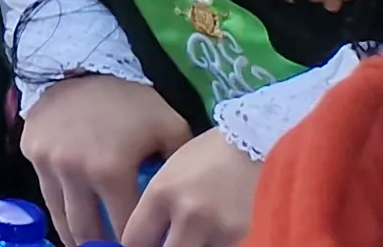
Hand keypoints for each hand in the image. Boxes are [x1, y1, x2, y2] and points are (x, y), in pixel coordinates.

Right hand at [22, 72, 194, 244]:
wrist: (83, 65)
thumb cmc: (131, 102)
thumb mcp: (170, 129)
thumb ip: (179, 169)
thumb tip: (186, 203)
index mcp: (110, 170)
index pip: (124, 228)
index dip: (136, 245)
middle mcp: (73, 172)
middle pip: (86, 231)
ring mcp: (47, 163)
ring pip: (60, 216)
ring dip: (76, 237)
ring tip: (90, 245)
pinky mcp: (31, 153)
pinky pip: (46, 190)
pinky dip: (60, 207)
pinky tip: (74, 213)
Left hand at [122, 127, 252, 246]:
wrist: (249, 146)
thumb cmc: (202, 156)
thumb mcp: (165, 175)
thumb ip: (152, 207)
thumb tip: (142, 238)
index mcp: (161, 193)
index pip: (135, 239)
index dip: (133, 245)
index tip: (138, 242)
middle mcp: (188, 212)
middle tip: (160, 241)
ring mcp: (216, 226)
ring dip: (185, 246)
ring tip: (185, 234)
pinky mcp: (240, 233)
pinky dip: (209, 245)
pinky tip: (207, 233)